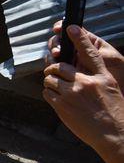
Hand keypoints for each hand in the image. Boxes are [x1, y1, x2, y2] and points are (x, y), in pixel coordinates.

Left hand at [43, 25, 123, 162]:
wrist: (115, 135)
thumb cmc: (114, 112)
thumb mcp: (109, 88)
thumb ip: (94, 76)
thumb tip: (75, 70)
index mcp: (101, 76)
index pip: (89, 52)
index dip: (79, 38)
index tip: (70, 27)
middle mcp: (86, 82)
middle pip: (59, 65)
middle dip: (53, 69)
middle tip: (54, 72)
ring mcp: (73, 93)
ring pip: (50, 78)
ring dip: (51, 82)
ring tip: (58, 88)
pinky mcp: (62, 105)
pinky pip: (47, 92)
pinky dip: (49, 94)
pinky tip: (58, 98)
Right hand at [48, 20, 123, 85]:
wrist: (117, 91)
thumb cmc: (119, 72)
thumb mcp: (109, 56)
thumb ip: (91, 45)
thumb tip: (73, 29)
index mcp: (89, 42)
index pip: (71, 30)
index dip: (61, 27)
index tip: (57, 29)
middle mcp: (77, 50)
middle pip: (59, 41)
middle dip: (55, 45)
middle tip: (57, 53)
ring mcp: (70, 61)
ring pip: (54, 54)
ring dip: (51, 57)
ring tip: (55, 62)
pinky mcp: (66, 73)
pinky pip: (54, 68)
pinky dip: (51, 68)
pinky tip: (54, 70)